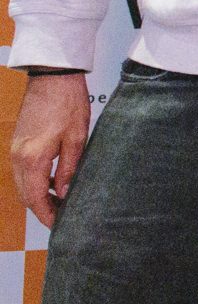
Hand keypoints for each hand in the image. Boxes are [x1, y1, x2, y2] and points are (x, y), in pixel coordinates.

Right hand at [10, 72, 90, 229]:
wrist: (52, 78)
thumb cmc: (67, 103)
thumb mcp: (76, 139)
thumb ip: (70, 169)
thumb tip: (67, 192)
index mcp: (32, 158)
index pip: (36, 199)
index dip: (48, 215)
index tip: (61, 225)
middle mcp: (18, 157)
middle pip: (26, 195)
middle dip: (43, 209)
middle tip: (64, 216)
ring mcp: (16, 149)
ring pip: (24, 184)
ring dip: (40, 196)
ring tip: (64, 201)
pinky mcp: (19, 143)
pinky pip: (24, 171)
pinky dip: (37, 181)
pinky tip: (56, 181)